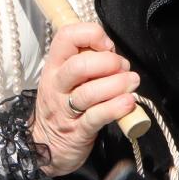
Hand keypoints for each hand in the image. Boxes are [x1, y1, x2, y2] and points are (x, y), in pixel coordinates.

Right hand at [31, 23, 139, 176]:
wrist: (46, 144)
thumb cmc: (64, 104)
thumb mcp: (66, 79)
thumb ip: (85, 62)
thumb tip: (114, 54)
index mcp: (55, 65)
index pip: (66, 37)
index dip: (91, 34)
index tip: (108, 45)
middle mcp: (57, 84)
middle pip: (79, 66)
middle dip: (108, 62)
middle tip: (123, 67)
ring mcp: (65, 109)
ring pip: (90, 92)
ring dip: (117, 84)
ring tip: (132, 82)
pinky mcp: (78, 131)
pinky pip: (97, 116)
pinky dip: (116, 108)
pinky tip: (128, 102)